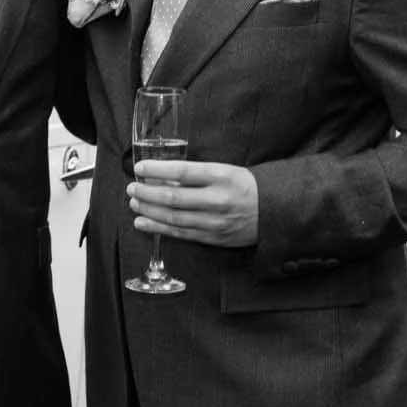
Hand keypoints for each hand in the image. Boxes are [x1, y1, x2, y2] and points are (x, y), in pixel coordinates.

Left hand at [128, 160, 258, 246]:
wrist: (275, 210)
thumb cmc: (245, 186)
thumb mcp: (225, 171)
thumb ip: (196, 174)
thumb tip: (161, 176)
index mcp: (221, 176)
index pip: (182, 171)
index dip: (157, 170)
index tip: (140, 168)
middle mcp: (217, 199)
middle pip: (173, 197)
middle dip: (147, 192)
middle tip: (132, 188)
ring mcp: (215, 221)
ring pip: (173, 217)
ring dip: (148, 210)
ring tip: (134, 203)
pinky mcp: (213, 237)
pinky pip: (180, 233)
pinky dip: (158, 228)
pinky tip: (143, 222)